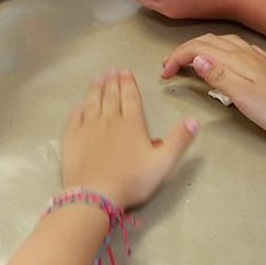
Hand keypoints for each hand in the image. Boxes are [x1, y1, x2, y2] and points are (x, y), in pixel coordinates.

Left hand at [62, 68, 197, 208]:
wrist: (95, 194)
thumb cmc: (131, 181)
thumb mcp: (163, 162)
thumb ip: (179, 140)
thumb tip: (193, 120)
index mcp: (131, 125)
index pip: (130, 98)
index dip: (129, 84)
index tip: (126, 71)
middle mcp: (109, 121)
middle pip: (111, 96)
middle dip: (113, 82)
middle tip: (112, 70)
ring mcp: (87, 128)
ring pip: (92, 102)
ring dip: (96, 89)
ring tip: (98, 79)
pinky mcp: (71, 138)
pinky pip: (75, 117)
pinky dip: (78, 108)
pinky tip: (79, 104)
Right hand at [161, 34, 265, 136]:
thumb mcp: (242, 96)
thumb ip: (218, 76)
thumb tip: (196, 57)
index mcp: (235, 59)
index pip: (197, 48)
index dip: (177, 58)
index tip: (164, 73)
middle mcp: (243, 52)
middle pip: (207, 41)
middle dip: (184, 50)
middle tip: (169, 67)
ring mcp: (255, 56)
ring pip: (220, 42)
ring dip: (200, 47)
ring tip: (189, 61)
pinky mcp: (263, 64)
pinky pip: (234, 47)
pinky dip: (218, 49)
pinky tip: (220, 59)